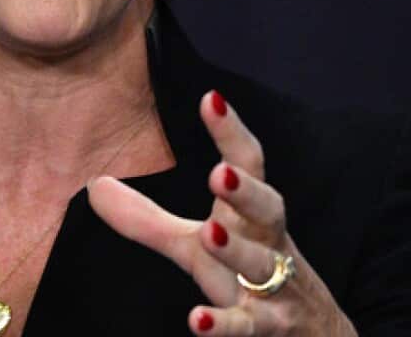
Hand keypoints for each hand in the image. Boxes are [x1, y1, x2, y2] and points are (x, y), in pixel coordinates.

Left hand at [88, 90, 355, 335]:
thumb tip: (95, 187)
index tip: (211, 98)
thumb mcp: (194, 250)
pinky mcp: (270, 330)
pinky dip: (224, 325)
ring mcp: (275, 289)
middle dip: (247, 192)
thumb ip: (147, 221)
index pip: (248, 165)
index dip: (231, 132)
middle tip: (221, 172)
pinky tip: (197, 319)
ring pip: (261, 265)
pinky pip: (248, 327)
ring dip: (237, 250)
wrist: (315, 336)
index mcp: (251, 215)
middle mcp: (268, 244)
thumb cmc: (249, 281)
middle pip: (269, 209)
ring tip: (209, 232)